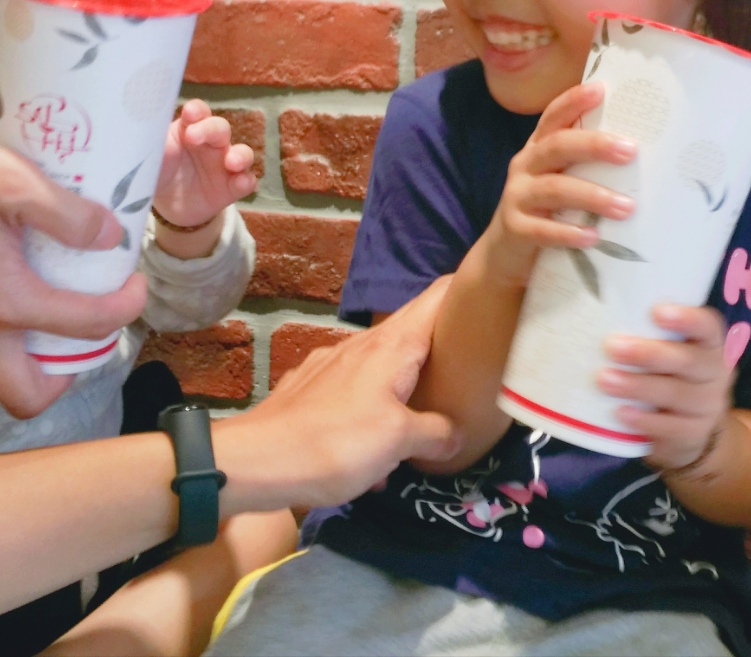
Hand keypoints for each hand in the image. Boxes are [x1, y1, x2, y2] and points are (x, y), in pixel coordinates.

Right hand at [0, 130, 148, 418]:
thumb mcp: (8, 176)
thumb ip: (65, 212)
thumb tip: (107, 236)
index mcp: (1, 303)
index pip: (85, 328)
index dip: (125, 308)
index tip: (133, 285)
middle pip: (28, 397)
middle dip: (65, 377)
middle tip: (79, 333)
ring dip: (22, 367)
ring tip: (40, 323)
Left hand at [153, 99, 255, 227]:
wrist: (167, 206)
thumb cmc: (159, 171)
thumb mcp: (151, 159)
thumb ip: (151, 145)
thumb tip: (143, 134)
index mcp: (188, 129)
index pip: (198, 113)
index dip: (196, 111)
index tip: (189, 113)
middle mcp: (210, 143)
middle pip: (220, 128)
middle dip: (210, 129)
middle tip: (193, 136)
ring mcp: (224, 164)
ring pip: (242, 152)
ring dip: (240, 155)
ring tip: (231, 162)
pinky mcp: (232, 187)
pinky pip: (246, 180)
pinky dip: (245, 181)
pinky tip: (240, 183)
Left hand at [217, 277, 459, 511]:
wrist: (253, 461)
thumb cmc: (335, 443)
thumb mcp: (398, 441)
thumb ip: (435, 432)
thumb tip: (455, 433)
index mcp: (392, 346)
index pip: (437, 296)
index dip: (468, 288)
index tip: (497, 295)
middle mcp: (362, 345)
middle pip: (413, 332)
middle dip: (442, 349)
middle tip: (473, 372)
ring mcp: (331, 364)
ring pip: (383, 367)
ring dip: (407, 388)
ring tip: (424, 423)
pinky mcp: (310, 390)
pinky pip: (355, 393)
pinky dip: (373, 411)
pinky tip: (371, 449)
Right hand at [481, 82, 635, 287]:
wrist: (505, 255)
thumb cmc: (546, 211)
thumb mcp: (562, 181)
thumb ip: (587, 166)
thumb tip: (643, 154)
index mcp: (538, 149)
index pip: (553, 117)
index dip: (573, 101)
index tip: (601, 89)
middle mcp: (524, 167)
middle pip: (556, 147)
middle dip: (594, 146)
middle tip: (630, 151)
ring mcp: (517, 198)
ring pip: (554, 189)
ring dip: (592, 196)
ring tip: (625, 207)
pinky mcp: (515, 230)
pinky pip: (542, 230)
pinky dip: (569, 234)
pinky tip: (593, 237)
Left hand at [599, 304, 739, 471]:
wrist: (692, 429)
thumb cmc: (670, 375)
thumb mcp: (670, 350)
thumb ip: (648, 333)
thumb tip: (596, 313)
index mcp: (710, 344)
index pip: (707, 326)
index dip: (687, 318)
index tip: (656, 311)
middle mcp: (714, 373)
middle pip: (688, 361)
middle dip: (648, 353)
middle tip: (612, 346)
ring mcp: (707, 406)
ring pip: (675, 394)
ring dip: (637, 386)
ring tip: (604, 380)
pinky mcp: (693, 434)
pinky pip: (669, 427)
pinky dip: (643, 420)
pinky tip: (620, 412)